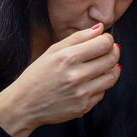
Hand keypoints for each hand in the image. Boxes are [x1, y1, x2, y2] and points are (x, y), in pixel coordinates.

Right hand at [0, 23, 120, 136]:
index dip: (108, 39)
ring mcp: (81, 93)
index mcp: (67, 58)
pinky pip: (103, 92)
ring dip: (110, 69)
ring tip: (100, 66)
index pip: (104, 44)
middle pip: (111, 59)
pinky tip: (89, 82)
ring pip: (112, 76)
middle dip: (112, 52)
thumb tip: (100, 28)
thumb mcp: (52, 51)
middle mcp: (76, 76)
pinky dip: (100, 85)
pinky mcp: (84, 107)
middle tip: (106, 51)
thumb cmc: (36, 76)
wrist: (24, 105)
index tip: (104, 40)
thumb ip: (78, 38)